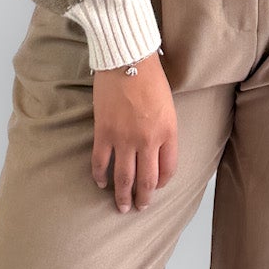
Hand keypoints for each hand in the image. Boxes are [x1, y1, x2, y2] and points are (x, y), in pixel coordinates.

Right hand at [91, 50, 177, 211]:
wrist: (127, 59)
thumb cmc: (150, 78)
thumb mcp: (168, 106)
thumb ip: (164, 130)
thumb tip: (156, 151)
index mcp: (168, 132)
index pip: (168, 170)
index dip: (162, 183)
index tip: (156, 187)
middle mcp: (148, 140)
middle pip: (146, 180)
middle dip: (143, 199)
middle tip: (139, 209)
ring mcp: (125, 138)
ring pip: (124, 178)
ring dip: (122, 196)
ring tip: (121, 207)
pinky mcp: (104, 132)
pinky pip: (101, 161)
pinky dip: (100, 175)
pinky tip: (100, 182)